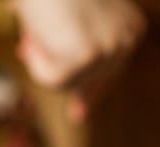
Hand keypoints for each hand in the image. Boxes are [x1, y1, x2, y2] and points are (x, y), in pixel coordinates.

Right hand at [15, 0, 145, 121]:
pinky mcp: (86, 58)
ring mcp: (108, 51)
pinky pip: (50, 81)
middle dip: (51, 65)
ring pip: (64, 83)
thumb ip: (77, 44)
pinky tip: (36, 33)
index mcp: (130, 28)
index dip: (90, 93)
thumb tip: (69, 90)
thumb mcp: (71, 17)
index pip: (110, 72)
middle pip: (82, 81)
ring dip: (41, 59)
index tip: (76, 115)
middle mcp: (126, 41)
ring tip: (38, 26)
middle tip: (29, 38)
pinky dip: (35, 60)